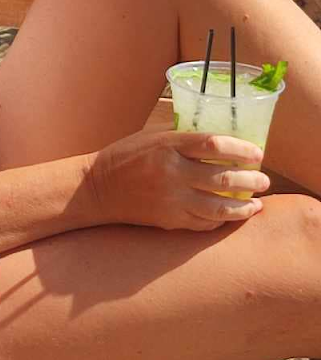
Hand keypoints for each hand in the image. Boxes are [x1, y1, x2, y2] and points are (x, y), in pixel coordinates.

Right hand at [84, 130, 268, 230]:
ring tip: (256, 202)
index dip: (242, 149)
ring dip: (244, 206)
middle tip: (263, 179)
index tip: (257, 153)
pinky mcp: (170, 220)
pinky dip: (224, 220)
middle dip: (251, 180)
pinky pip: (206, 223)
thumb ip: (183, 137)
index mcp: (167, 146)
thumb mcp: (151, 136)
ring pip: (220, 207)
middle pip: (224, 178)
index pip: (215, 145)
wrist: (97, 188)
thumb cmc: (126, 156)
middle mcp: (171, 173)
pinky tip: (234, 215)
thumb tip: (220, 138)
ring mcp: (171, 199)